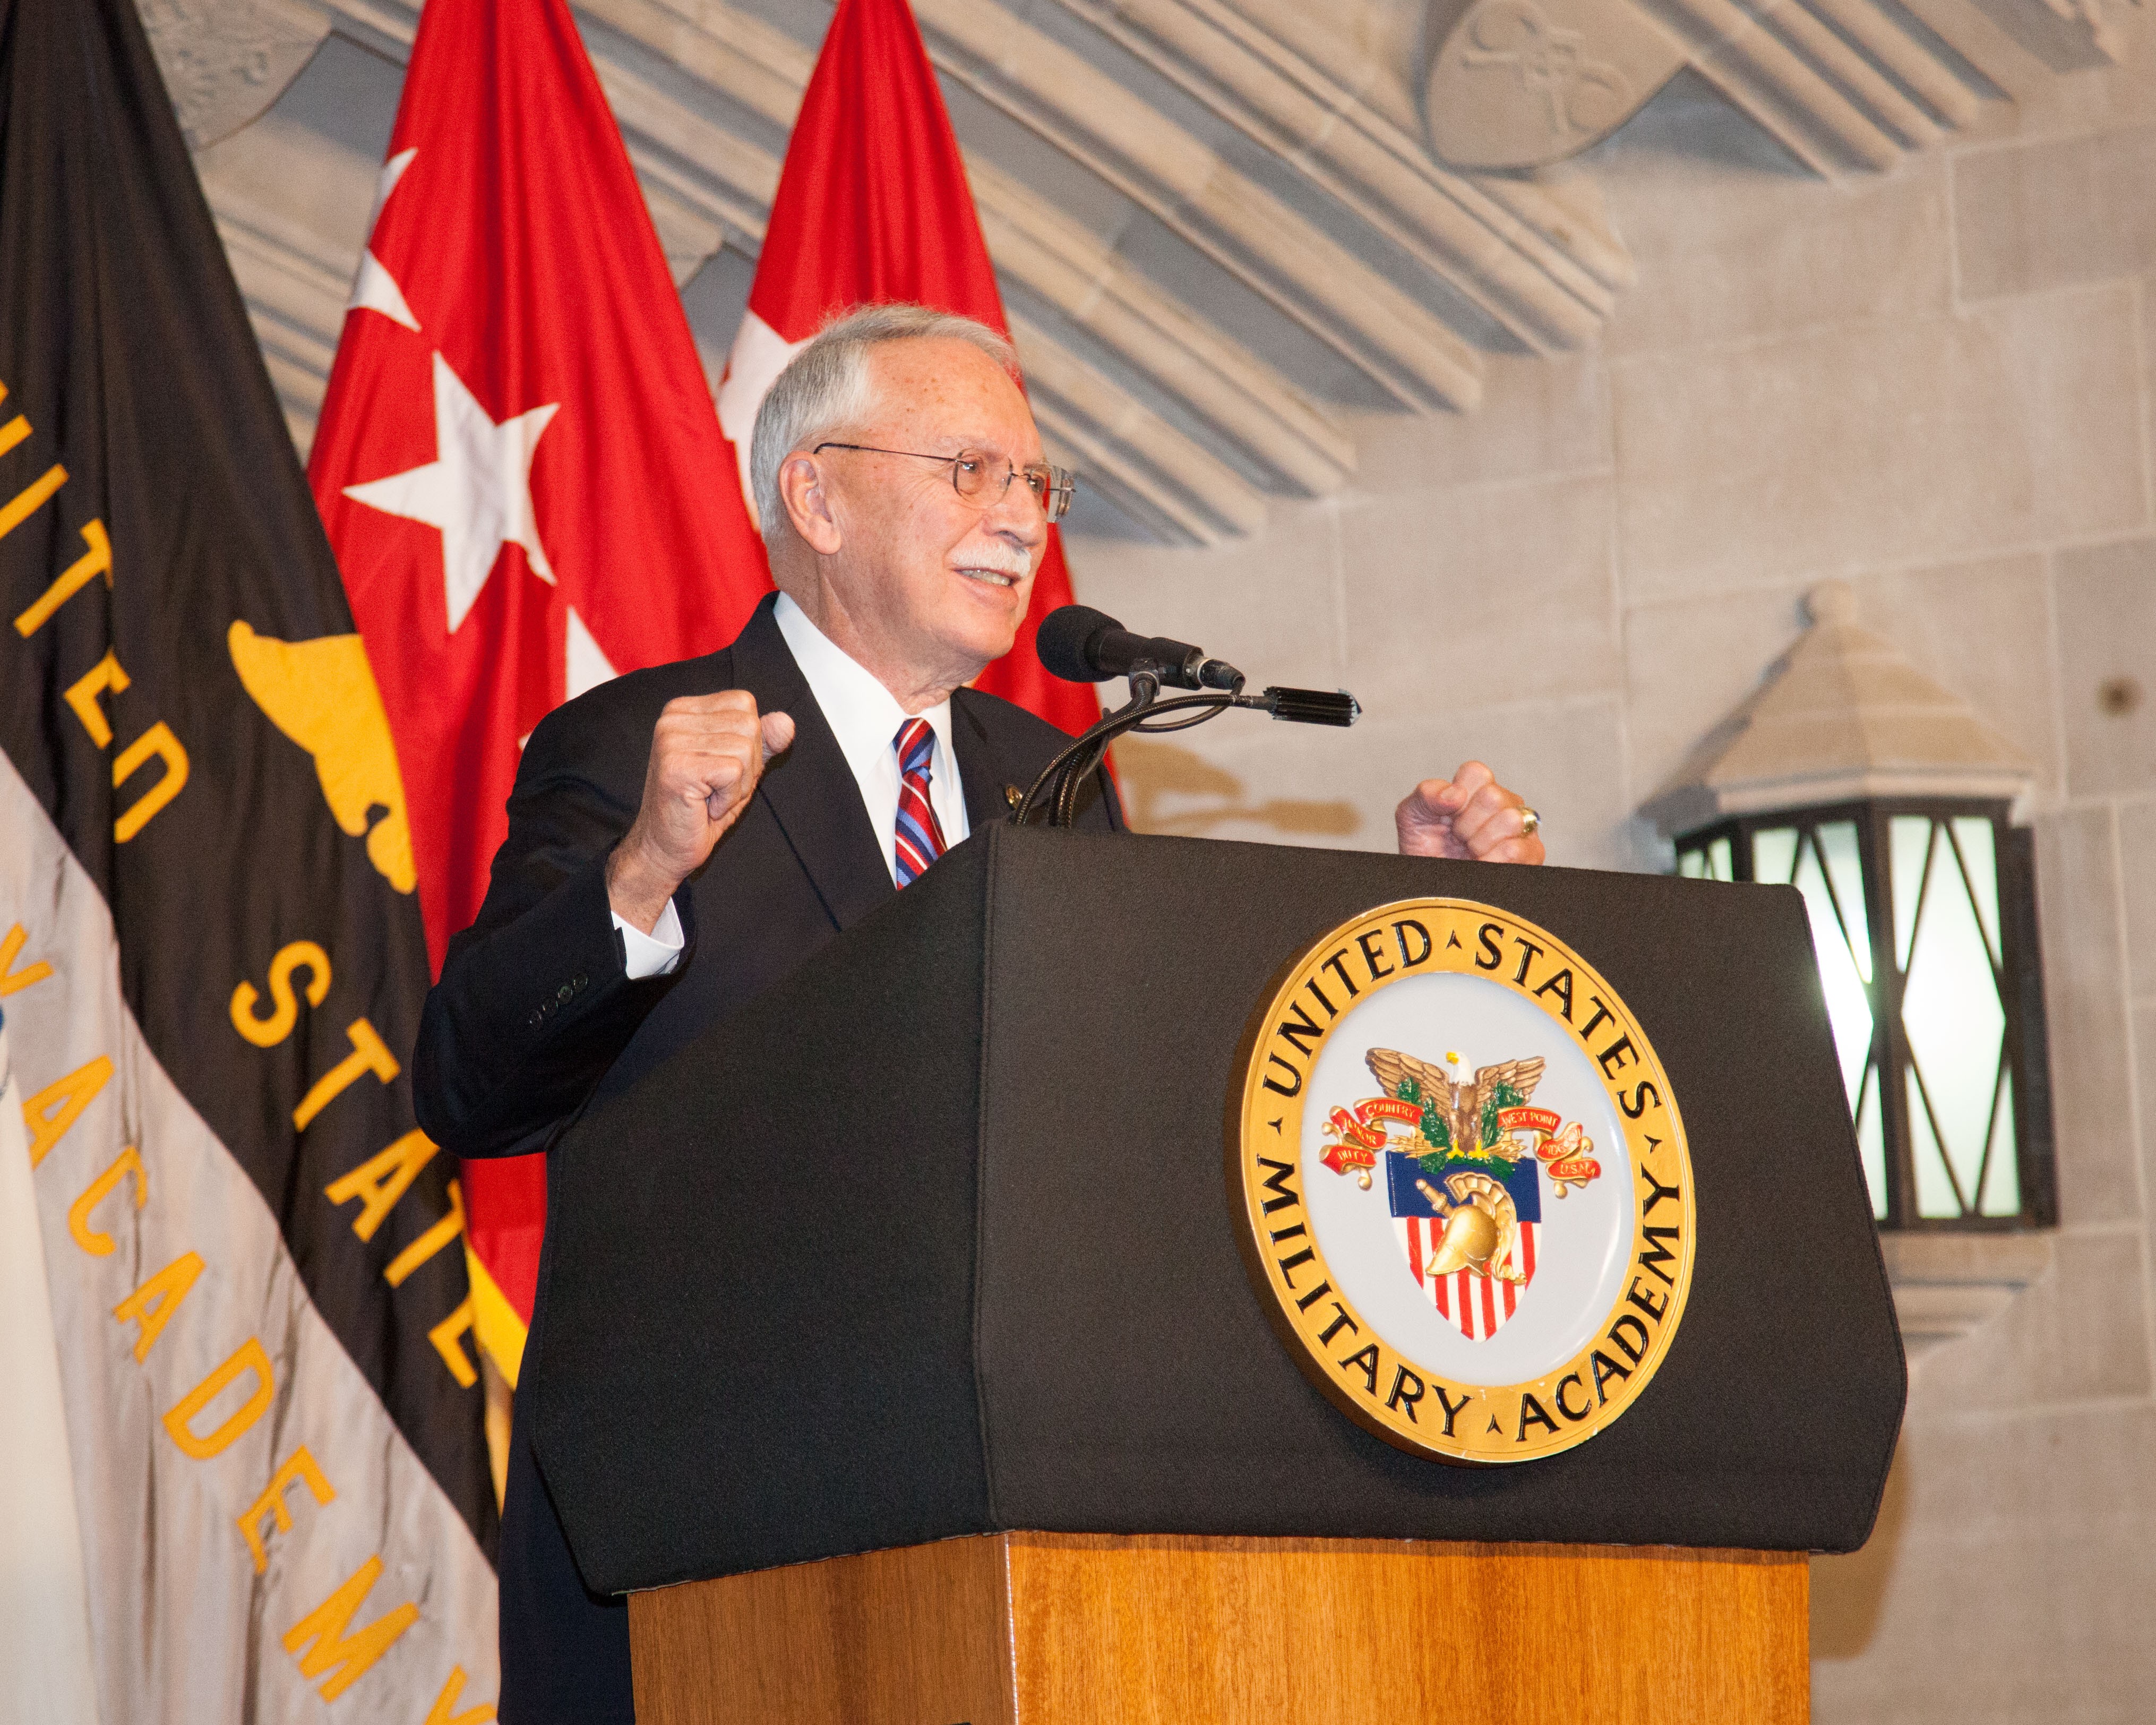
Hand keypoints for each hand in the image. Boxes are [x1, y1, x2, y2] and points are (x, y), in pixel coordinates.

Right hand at [608, 692, 795, 931]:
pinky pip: (734, 772)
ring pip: (745, 749)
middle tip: (717, 788)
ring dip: (738, 785)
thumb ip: (764, 741)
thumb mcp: (742, 768)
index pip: (744, 702)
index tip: (722, 769)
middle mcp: (673, 718)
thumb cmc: (702, 808)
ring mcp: (671, 740)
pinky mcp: (677, 766)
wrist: (665, 848)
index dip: (750, 741)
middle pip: (749, 725)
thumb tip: (785, 720)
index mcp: (684, 709)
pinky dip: (729, 797)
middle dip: (748, 765)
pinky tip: (705, 806)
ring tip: (710, 797)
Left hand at [1395, 761, 1544, 864]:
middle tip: (1459, 838)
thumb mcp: (1412, 816)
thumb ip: (1427, 794)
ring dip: (1481, 842)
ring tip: (1471, 851)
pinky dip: (1491, 860)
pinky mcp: (1531, 853)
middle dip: (1467, 824)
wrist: (1430, 884)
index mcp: (1477, 787)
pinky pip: (1516, 850)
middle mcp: (1504, 802)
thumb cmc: (1425, 848)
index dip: (1458, 798)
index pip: (1477, 772)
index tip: (1447, 816)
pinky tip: (1482, 863)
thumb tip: (1455, 794)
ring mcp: (1521, 827)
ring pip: (1511, 821)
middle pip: (1494, 797)